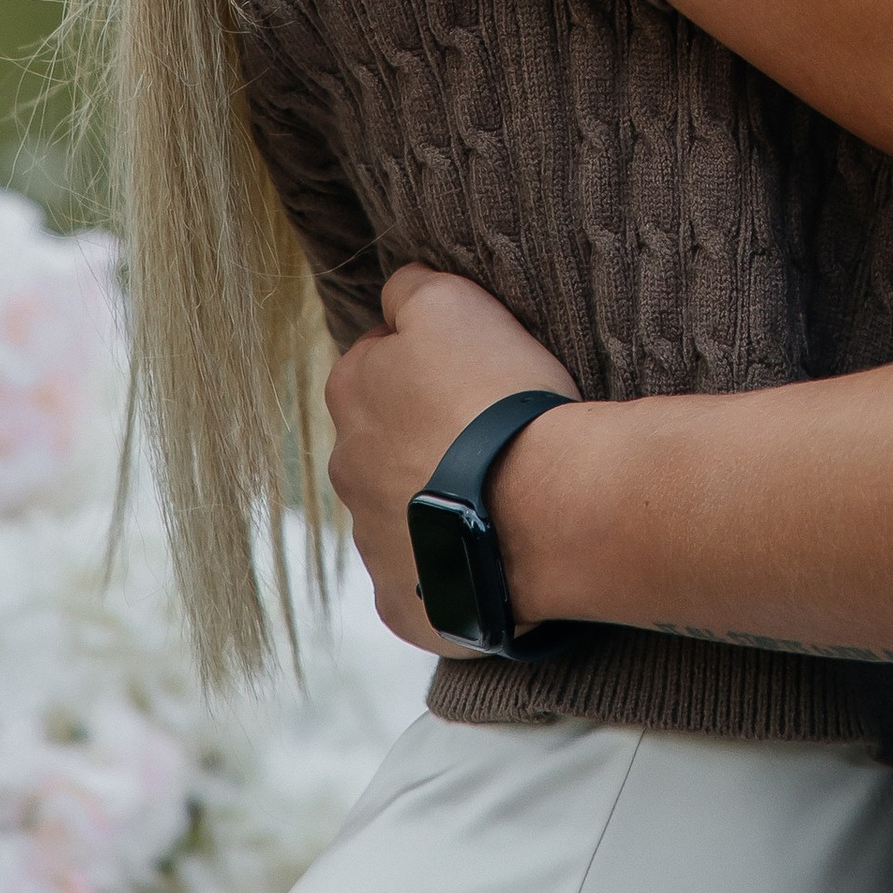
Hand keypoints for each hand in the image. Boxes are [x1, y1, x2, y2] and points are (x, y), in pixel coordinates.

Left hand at [324, 264, 577, 654]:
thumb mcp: (453, 303)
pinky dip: (449, 563)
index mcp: (351, 394)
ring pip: (401, 511)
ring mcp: (373, 544)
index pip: (376, 362)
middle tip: (487, 432)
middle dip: (423, 435)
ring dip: (435, 500)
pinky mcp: (404, 603)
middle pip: (382, 441)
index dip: (426, 362)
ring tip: (500, 492)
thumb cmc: (498, 398)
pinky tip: (491, 547)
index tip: (472, 372)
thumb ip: (410, 289)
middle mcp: (346, 471)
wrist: (545, 506)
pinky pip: (423, 577)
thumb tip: (395, 292)